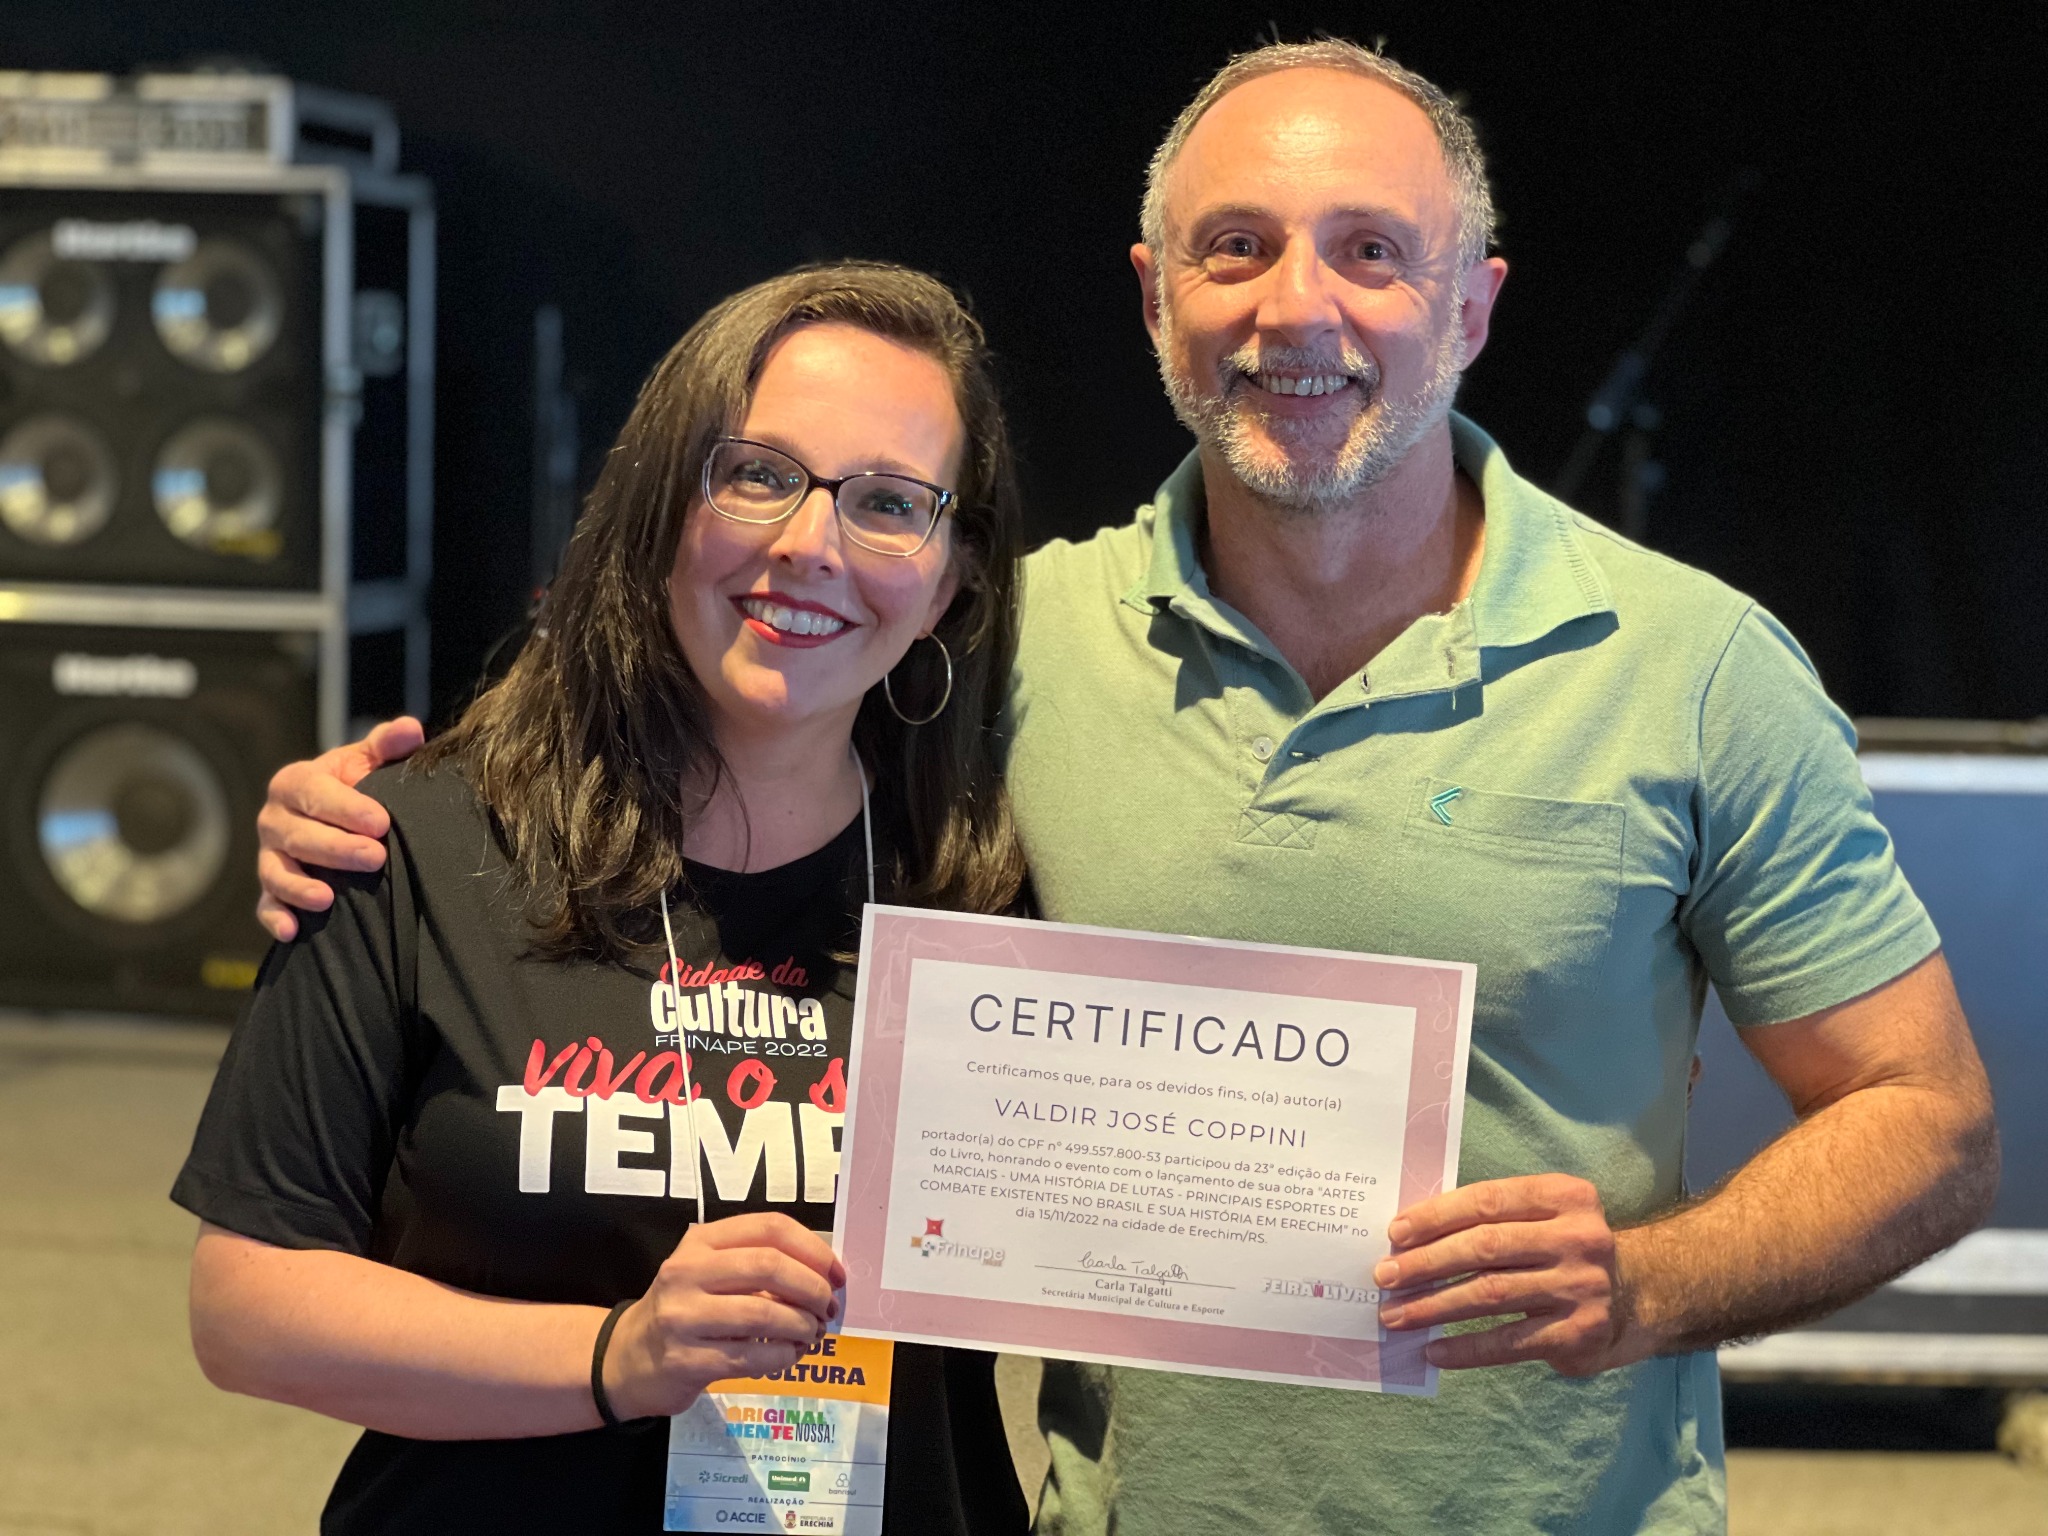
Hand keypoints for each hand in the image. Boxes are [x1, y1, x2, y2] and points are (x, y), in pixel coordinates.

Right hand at [256, 716, 426, 940]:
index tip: (381, 822)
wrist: (340, 820)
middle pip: (298, 835)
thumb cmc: (357, 788)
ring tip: (327, 898)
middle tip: (375, 858)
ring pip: (277, 872)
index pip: (315, 793)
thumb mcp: (370, 762)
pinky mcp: (270, 889)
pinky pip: (266, 905)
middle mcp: (274, 819)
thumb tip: (413, 728)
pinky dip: (275, 918)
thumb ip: (389, 745)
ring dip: (299, 887)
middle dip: (335, 848)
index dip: (346, 808)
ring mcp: (269, 855)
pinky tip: (293, 931)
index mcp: (295, 782)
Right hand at [602, 1213, 846, 1419]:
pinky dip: (784, 1356)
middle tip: (828, 1307)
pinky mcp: (686, 1362)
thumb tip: (825, 1273)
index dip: (813, 1248)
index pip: (769, 1227)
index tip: (836, 1273)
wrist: (629, 1358)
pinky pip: (752, 1357)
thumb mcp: (709, 1270)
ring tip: (812, 1333)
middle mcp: (687, 1273)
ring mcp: (683, 1318)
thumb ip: (757, 1261)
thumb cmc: (685, 1309)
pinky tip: (790, 1355)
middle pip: (769, 1267)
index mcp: (700, 1241)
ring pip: (764, 1315)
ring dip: (802, 1326)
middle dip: (812, 1288)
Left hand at [1374, 1174, 1649, 1375]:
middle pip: (1485, 1247)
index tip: (1394, 1233)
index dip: (1436, 1216)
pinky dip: (1466, 1348)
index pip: (1487, 1200)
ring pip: (1490, 1294)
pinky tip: (1434, 1350)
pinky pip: (1509, 1342)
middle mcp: (1578, 1237)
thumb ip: (1492, 1216)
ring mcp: (1581, 1286)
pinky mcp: (1579, 1332)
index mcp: (1565, 1195)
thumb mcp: (1543, 1216)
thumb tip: (1411, 1237)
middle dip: (1426, 1263)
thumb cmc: (1562, 1248)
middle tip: (1384, 1276)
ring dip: (1434, 1306)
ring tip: (1396, 1316)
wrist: (1637, 1296)